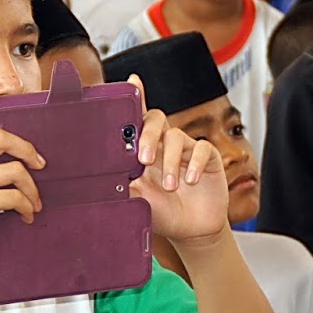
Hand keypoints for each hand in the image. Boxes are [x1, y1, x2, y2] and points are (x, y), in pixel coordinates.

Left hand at [128, 77, 226, 243]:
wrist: (191, 231)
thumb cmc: (163, 213)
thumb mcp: (138, 201)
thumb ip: (124, 187)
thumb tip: (104, 179)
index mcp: (145, 150)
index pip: (137, 120)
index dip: (136, 98)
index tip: (132, 81)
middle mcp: (165, 145)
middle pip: (156, 120)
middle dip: (148, 135)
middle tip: (143, 160)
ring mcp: (187, 150)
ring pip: (177, 137)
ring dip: (171, 161)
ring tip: (169, 186)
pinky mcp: (209, 158)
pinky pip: (203, 149)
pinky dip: (196, 163)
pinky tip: (191, 181)